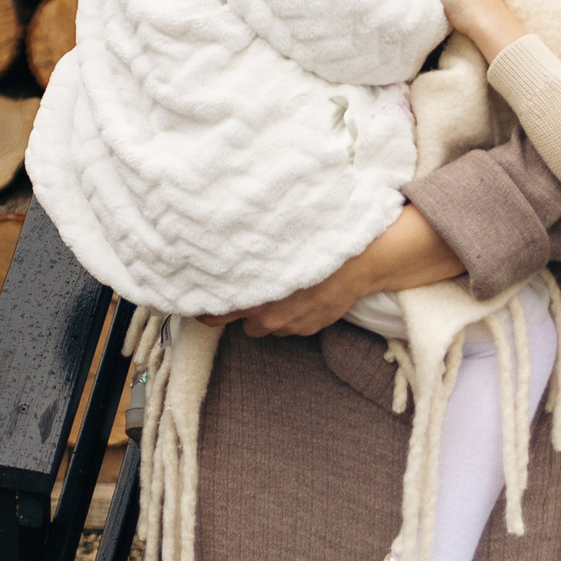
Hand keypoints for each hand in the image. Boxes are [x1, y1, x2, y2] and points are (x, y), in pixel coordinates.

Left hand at [201, 204, 460, 335]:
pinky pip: (287, 327)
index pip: (215, 310)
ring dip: (264, 312)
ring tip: (271, 290)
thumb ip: (253, 244)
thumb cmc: (324, 241)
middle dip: (236, 306)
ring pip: (263, 326)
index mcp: (260, 292)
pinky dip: (287, 315)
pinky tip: (295, 296)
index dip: (203, 304)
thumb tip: (219, 232)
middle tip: (234, 288)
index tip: (193, 293)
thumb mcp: (283, 237)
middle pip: (238, 320)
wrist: (367, 259)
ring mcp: (291, 324)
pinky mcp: (309, 327)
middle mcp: (272, 314)